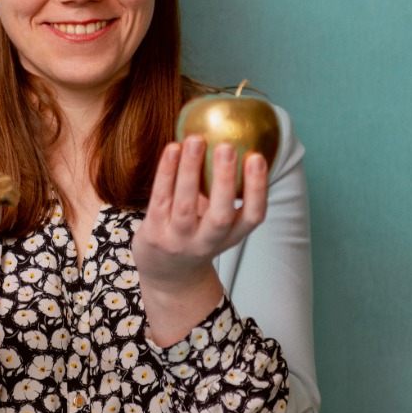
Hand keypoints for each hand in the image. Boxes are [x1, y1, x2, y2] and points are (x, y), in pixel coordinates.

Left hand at [132, 137, 267, 343]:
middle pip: (220, 215)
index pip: (253, 216)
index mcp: (232, 236)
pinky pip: (160, 200)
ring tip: (195, 139)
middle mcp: (207, 242)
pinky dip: (166, 172)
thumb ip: (224, 192)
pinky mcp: (154, 235)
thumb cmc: (198, 233)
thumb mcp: (218, 223)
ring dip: (190, 170)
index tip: (257, 157)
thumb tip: (231, 137)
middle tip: (226, 147)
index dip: (258, 188)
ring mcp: (179, 241)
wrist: (167, 275)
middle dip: (225, 180)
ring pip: (186, 205)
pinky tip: (172, 148)